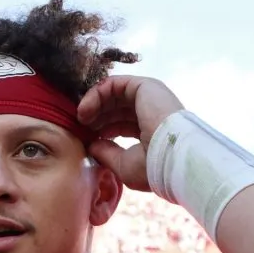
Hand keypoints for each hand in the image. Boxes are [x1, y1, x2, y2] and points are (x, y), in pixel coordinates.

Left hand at [77, 76, 183, 191]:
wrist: (173, 158)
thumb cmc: (153, 168)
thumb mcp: (124, 165)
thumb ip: (107, 153)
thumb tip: (92, 144)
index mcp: (151, 131)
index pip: (121, 125)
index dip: (101, 130)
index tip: (87, 140)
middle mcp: (152, 112)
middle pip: (116, 108)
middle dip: (95, 117)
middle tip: (80, 128)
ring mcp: (150, 97)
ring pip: (113, 94)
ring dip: (93, 105)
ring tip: (80, 119)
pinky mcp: (145, 86)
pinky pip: (113, 84)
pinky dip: (96, 94)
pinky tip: (84, 110)